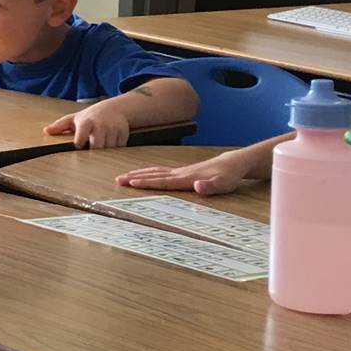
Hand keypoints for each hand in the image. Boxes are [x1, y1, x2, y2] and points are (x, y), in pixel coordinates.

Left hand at [46, 102, 130, 148]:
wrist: (114, 109)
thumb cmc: (90, 116)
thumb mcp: (74, 119)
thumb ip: (60, 125)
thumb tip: (46, 131)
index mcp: (86, 122)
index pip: (81, 135)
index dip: (79, 143)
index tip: (78, 147)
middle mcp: (101, 124)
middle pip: (97, 145)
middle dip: (93, 152)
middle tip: (89, 157)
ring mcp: (113, 128)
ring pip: (109, 148)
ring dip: (104, 153)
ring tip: (98, 153)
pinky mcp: (123, 132)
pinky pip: (120, 147)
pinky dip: (115, 151)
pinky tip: (109, 149)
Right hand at [118, 148, 253, 195]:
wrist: (232, 164)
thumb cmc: (228, 176)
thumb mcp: (224, 184)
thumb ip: (210, 186)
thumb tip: (198, 186)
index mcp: (186, 178)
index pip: (163, 181)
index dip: (147, 182)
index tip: (131, 182)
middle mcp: (180, 173)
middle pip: (154, 175)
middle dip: (135, 177)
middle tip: (118, 180)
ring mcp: (179, 171)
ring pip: (154, 172)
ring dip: (138, 174)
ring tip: (123, 177)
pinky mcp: (181, 172)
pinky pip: (159, 172)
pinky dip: (147, 172)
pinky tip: (142, 174)